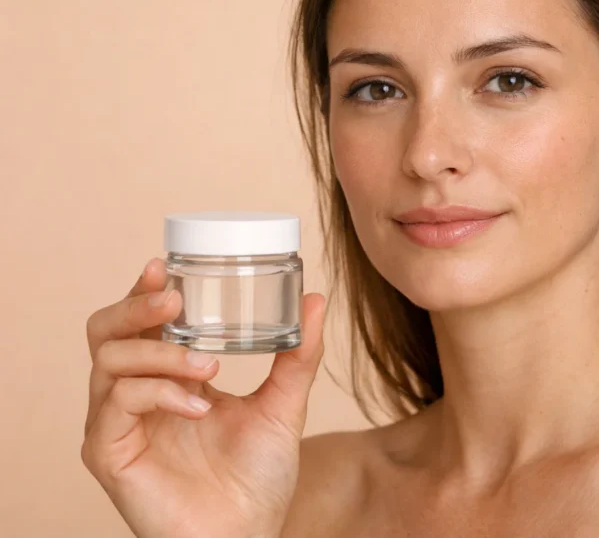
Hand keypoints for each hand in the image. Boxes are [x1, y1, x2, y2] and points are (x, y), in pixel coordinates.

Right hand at [81, 258, 326, 537]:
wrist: (249, 533)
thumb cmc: (258, 476)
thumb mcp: (284, 403)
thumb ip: (298, 354)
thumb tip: (315, 297)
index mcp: (168, 376)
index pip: (141, 321)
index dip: (145, 290)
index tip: (166, 265)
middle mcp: (135, 394)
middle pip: (106, 331)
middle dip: (136, 306)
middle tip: (174, 299)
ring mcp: (117, 424)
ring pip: (110, 360)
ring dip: (161, 354)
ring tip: (210, 366)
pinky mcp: (108, 453)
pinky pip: (117, 404)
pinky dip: (160, 393)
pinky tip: (199, 406)